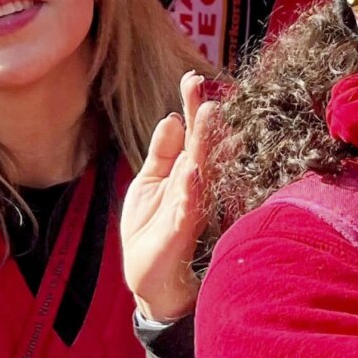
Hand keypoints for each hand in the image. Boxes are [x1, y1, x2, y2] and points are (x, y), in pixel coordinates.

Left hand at [120, 71, 222, 322]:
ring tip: (210, 116)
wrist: (151, 278)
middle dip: (204, 119)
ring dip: (206, 145)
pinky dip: (191, 188)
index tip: (193, 78)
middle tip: (209, 91)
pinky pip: (189, 206)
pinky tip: (192, 169)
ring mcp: (191, 206)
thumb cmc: (151, 229)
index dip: (192, 107)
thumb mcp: (147, 183)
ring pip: (202, 170)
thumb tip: (172, 117)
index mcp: (184, 169)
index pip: (191, 132)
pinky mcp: (183, 230)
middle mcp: (194, 184)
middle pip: (201, 145)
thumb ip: (161, 152)